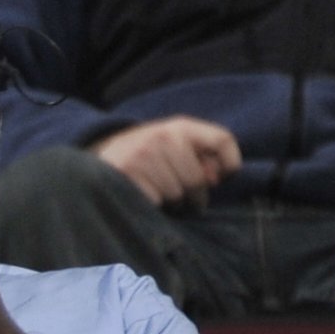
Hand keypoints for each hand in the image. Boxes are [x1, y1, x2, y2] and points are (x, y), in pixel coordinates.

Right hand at [95, 116, 240, 210]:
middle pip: (197, 179)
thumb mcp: (176, 148)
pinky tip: (147, 199)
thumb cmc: (150, 155)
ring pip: (176, 195)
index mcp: (181, 127)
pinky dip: (153, 207)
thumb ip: (201, 160)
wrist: (104, 153)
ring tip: (164, 198)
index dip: (231, 164)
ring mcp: (142, 155)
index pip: (222, 140)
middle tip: (188, 201)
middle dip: (196, 197)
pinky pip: (154, 202)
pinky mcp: (125, 174)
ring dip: (173, 204)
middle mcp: (163, 137)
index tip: (225, 178)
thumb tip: (214, 179)